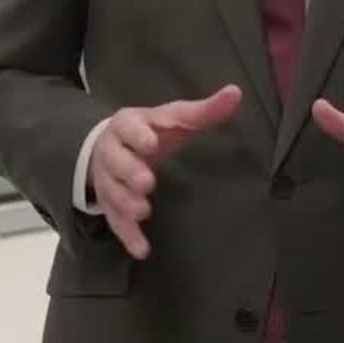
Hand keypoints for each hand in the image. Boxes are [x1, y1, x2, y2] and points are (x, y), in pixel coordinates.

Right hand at [89, 85, 240, 260]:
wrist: (110, 147)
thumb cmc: (151, 131)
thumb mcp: (173, 118)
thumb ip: (202, 110)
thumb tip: (235, 93)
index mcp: (129, 125)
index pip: (129, 127)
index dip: (138, 134)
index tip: (152, 143)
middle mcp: (113, 151)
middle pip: (116, 160)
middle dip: (130, 171)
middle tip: (148, 182)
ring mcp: (108, 180)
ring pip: (112, 191)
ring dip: (126, 202)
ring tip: (143, 211)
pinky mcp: (110, 205)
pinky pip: (115, 221)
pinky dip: (127, 235)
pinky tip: (142, 249)